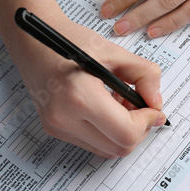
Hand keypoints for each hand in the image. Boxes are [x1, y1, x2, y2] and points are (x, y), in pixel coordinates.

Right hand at [12, 15, 166, 157]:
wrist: (32, 40)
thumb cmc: (69, 40)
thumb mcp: (114, 51)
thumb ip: (144, 75)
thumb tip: (157, 103)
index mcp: (79, 97)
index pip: (125, 132)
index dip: (147, 122)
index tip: (154, 110)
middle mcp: (64, 118)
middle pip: (119, 147)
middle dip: (139, 129)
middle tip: (142, 106)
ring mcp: (57, 127)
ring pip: (108, 150)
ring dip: (124, 132)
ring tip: (123, 104)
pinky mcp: (55, 129)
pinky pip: (93, 143)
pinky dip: (108, 131)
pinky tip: (108, 108)